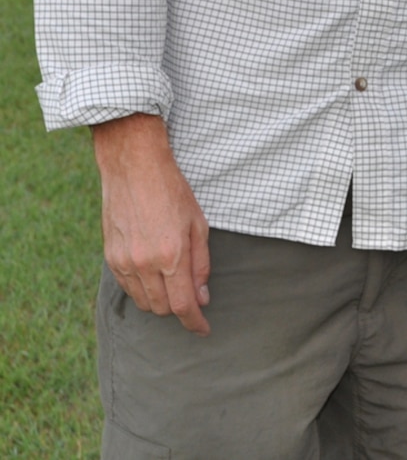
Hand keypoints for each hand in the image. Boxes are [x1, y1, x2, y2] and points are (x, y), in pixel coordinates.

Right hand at [92, 114, 211, 333]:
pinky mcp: (110, 257)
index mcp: (171, 256)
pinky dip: (142, 290)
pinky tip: (154, 277)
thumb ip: (201, 264)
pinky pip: (127, 288)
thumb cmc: (172, 193)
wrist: (134, 169)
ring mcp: (123, 262)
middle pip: (162, 308)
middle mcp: (144, 264)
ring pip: (143, 302)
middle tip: (193, 298)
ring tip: (174, 286)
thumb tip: (202, 297)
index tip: (203, 329)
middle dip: (180, 310)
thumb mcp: (198, 225)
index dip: (194, 323)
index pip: (183, 305)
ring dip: (160, 302)